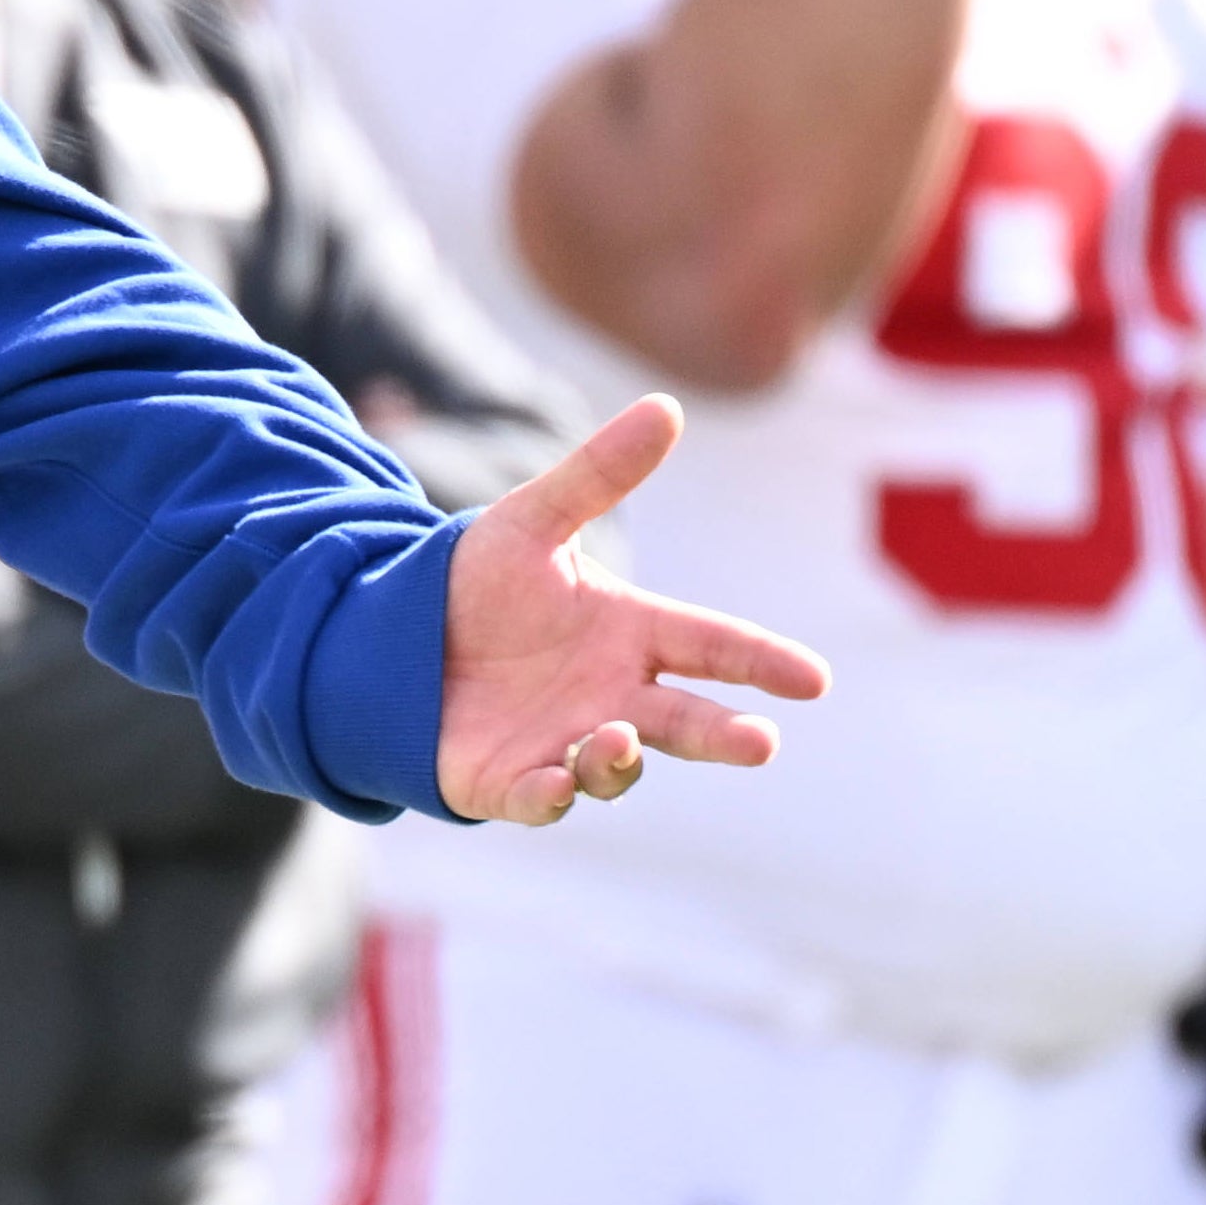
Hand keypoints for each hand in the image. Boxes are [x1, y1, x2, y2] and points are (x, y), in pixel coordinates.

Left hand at [436, 396, 829, 824]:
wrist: (390, 635)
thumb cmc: (473, 582)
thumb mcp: (530, 522)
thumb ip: (597, 474)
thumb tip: (666, 407)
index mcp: (631, 634)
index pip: (713, 645)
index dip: (762, 661)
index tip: (815, 679)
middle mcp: (611, 697)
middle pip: (684, 721)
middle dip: (724, 735)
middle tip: (761, 742)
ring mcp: (564, 743)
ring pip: (614, 765)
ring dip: (622, 759)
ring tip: (619, 739)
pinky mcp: (508, 781)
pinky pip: (537, 798)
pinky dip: (549, 796)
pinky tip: (554, 783)